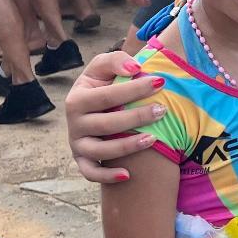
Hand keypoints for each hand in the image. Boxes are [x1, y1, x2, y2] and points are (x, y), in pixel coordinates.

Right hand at [65, 50, 162, 183]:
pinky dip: (106, 176)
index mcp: (77, 99)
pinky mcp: (82, 160)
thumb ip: (116, 60)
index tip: (160, 82)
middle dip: (136, 118)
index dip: (133, 90)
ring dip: (127, 146)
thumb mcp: (103, 66)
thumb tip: (134, 70)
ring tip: (154, 139)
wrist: (91, 106)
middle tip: (163, 110)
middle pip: (105, 124)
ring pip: (100, 151)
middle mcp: (74, 123)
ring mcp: (77, 144)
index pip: (106, 96)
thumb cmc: (102, 83)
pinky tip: (128, 175)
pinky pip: (91, 173)